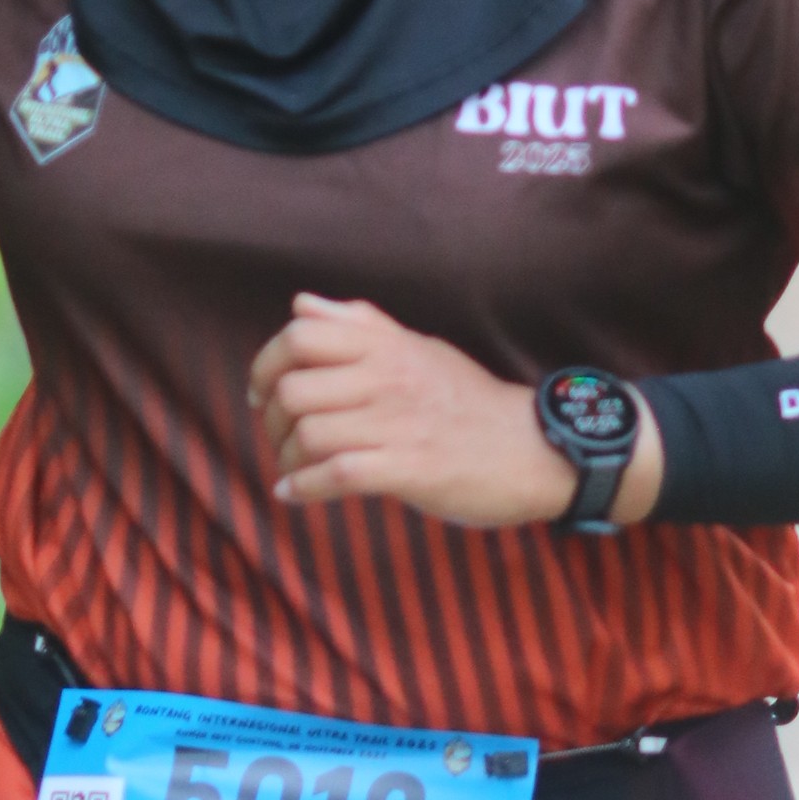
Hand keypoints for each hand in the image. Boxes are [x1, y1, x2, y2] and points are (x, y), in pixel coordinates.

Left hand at [248, 298, 660, 529]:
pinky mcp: (410, 469)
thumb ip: (361, 326)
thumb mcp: (420, 349)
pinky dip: (305, 489)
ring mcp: (398, 424)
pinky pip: (338, 474)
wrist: (534, 449)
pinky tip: (298, 496)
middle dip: (273, 422)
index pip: (300, 337)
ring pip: (309, 434)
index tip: (264, 392)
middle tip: (281, 440)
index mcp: (387, 347)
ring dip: (287, 459)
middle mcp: (388, 378)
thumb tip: (302, 304)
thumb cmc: (469, 401)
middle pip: (294, 390)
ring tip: (293, 470)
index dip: (266, 364)